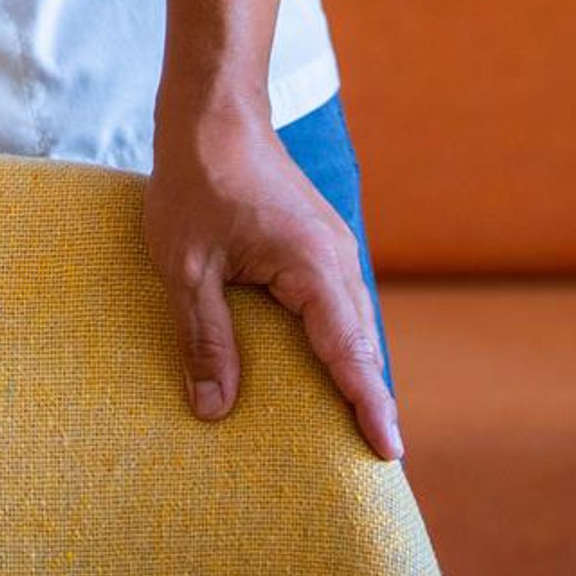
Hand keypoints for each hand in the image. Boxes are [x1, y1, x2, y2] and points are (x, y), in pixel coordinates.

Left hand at [143, 94, 402, 461]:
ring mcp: (330, 247)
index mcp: (311, 266)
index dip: (367, 406)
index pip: (349, 352)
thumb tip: (214, 410)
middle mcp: (335, 258)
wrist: (212, 110)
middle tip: (374, 466)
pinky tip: (323, 369)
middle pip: (361, 344)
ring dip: (354, 372)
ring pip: (352, 324)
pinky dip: (338, 341)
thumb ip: (206, 338)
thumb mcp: (186, 267)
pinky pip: (336, 304)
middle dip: (368, 400)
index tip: (389, 455)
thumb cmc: (196, 180)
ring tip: (355, 432)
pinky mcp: (316, 242)